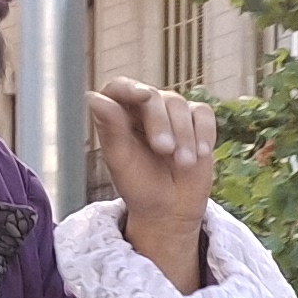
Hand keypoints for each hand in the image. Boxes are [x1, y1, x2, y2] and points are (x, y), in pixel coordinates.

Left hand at [90, 77, 217, 272]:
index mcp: (119, 115)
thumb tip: (93, 97)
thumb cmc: (140, 186)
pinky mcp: (196, 121)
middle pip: (154, 96)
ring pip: (179, 104)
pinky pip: (203, 114)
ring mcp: (172, 113)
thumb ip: (110, 129)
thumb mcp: (121, 162)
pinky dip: (204, 132)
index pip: (119, 88)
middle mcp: (145, 108)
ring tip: (182, 163)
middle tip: (164, 150)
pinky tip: (200, 153)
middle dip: (161, 122)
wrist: (170, 209)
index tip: (144, 95)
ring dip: (184, 134)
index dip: (129, 88)